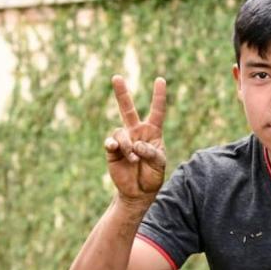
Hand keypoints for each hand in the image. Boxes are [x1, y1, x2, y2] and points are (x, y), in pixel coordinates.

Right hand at [104, 75, 166, 206]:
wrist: (138, 192)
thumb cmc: (153, 176)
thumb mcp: (159, 164)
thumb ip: (150, 151)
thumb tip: (135, 145)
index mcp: (152, 132)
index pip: (157, 111)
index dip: (158, 96)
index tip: (160, 80)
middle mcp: (136, 133)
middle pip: (128, 109)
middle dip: (121, 93)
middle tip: (116, 77)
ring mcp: (123, 141)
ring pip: (121, 132)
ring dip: (127, 145)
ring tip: (133, 160)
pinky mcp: (112, 151)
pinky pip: (110, 142)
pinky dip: (114, 145)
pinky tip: (115, 149)